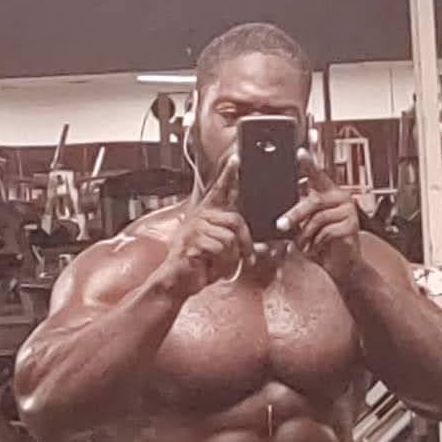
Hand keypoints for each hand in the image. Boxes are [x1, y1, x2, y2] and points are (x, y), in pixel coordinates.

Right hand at [163, 157, 252, 296]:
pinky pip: (220, 248)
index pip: (219, 190)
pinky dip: (221, 263)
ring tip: (221, 265)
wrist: (177, 282)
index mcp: (207, 215)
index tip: (236, 159)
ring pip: (229, 237)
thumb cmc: (199, 267)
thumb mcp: (224, 255)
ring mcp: (194, 227)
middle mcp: (200, 216)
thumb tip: (264, 247)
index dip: (228, 174)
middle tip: (249, 258)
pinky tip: (211, 267)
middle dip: (246, 243)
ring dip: (231, 257)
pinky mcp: (192, 240)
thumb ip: (242, 247)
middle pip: (235, 220)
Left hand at [276, 149, 360, 283]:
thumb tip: (279, 218)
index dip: (308, 164)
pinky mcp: (353, 225)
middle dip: (294, 215)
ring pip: (318, 219)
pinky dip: (318, 243)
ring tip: (305, 245)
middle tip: (281, 226)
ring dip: (306, 236)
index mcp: (327, 193)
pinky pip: (327, 232)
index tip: (300, 152)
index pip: (317, 175)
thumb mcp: (304, 228)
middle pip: (313, 200)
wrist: (340, 267)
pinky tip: (318, 248)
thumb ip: (295, 218)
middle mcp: (340, 197)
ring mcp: (348, 210)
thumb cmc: (321, 246)